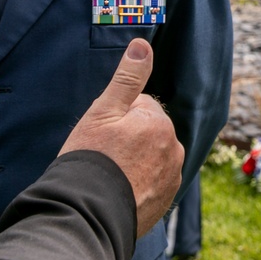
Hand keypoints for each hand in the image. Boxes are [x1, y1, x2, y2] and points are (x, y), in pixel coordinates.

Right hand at [60, 38, 183, 237]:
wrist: (87, 215)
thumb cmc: (91, 158)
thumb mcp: (104, 111)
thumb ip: (127, 77)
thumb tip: (142, 45)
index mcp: (159, 123)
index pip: (137, 106)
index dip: (115, 118)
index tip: (101, 135)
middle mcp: (173, 149)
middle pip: (146, 131)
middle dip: (127, 137)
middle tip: (103, 154)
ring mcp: (171, 177)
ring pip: (150, 155)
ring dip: (134, 160)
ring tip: (109, 174)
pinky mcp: (165, 201)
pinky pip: (152, 181)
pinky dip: (138, 182)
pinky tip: (119, 190)